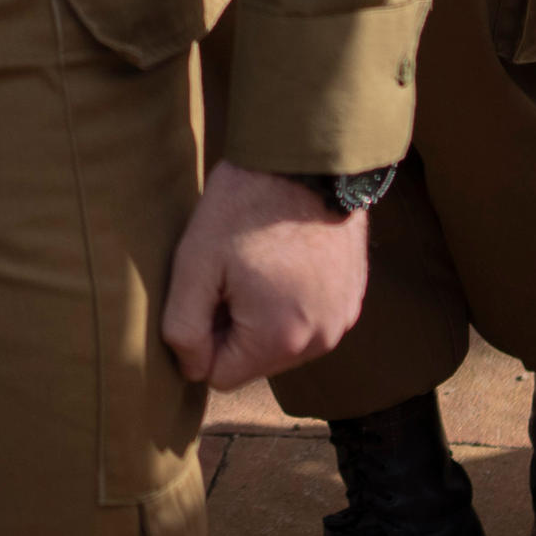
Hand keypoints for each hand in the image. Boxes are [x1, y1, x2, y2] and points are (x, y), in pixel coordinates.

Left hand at [160, 160, 372, 391]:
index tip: (207, 290)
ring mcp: (342, 319)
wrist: (308, 159)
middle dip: (234, 326)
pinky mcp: (352, 297)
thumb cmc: (245, 207)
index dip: (202, 336)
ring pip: (283, 341)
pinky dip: (292, 299)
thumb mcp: (195, 263)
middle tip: (231, 270)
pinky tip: (285, 257)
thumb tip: (192, 370)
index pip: (220, 375)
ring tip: (259, 262)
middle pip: (254, 360)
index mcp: (281, 340)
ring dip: (264, 314)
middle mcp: (321, 341)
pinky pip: (309, 319)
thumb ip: (183, 329)